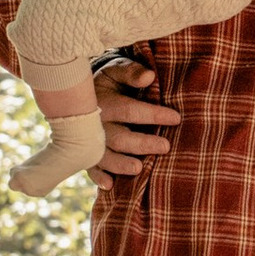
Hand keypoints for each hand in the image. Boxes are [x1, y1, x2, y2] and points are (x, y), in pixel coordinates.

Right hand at [92, 53, 180, 179]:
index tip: (176, 118)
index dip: (152, 114)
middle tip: (165, 147)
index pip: (129, 110)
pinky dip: (98, 177)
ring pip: (103, 156)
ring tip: (139, 169)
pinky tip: (109, 185)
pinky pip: (89, 167)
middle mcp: (93, 124)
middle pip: (118, 137)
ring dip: (120, 164)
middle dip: (142, 143)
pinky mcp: (84, 154)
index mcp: (103, 101)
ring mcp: (86, 141)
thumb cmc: (108, 82)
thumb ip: (132, 72)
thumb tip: (149, 76)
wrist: (78, 93)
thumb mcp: (117, 70)